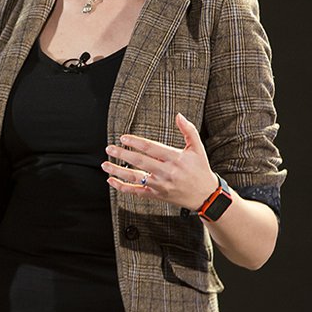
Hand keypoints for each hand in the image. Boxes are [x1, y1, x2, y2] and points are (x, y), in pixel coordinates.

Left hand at [102, 112, 217, 210]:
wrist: (206, 196)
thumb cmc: (200, 169)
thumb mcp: (198, 149)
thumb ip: (189, 131)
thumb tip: (179, 115)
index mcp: (175, 158)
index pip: (151, 148)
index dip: (135, 142)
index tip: (123, 137)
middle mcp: (166, 172)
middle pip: (140, 162)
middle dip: (122, 154)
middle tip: (109, 148)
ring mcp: (160, 185)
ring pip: (135, 177)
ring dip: (117, 171)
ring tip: (105, 164)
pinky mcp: (157, 195)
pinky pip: (136, 192)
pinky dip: (122, 187)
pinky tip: (111, 181)